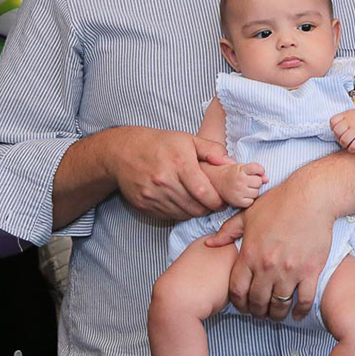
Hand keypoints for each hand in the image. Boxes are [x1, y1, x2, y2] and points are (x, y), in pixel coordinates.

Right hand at [104, 127, 229, 219]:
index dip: (217, 201)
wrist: (123, 151)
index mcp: (179, 163)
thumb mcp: (188, 139)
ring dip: (193, 211)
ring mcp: (152, 194)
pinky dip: (178, 212)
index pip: (204, 192)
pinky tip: (181, 202)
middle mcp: (164, 181)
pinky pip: (168, 216)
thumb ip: (212, 150)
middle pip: (195, 207)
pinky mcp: (143, 204)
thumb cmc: (160, 144)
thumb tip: (230, 163)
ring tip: (198, 202)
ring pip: (182, 214)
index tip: (222, 201)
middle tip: (212, 203)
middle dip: (207, 208)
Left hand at [205, 179, 333, 321]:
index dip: (238, 303)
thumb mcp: (248, 214)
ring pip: (279, 304)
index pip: (237, 290)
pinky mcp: (310, 270)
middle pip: (257, 301)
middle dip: (256, 311)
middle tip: (260, 313)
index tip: (243, 305)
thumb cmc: (280, 202)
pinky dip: (300, 311)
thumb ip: (228, 231)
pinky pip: (304, 299)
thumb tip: (210, 243)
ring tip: (276, 315)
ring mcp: (289, 270)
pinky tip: (298, 314)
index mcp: (250, 254)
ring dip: (276, 314)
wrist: (312, 197)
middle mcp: (267, 266)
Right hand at [215, 162, 265, 207]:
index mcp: (240, 170)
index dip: (260, 170)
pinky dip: (249, 199)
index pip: (257, 168)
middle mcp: (239, 181)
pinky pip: (251, 202)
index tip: (257, 172)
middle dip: (256, 181)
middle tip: (248, 181)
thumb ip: (256, 171)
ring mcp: (238, 192)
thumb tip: (267, 180)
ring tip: (245, 188)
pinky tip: (243, 195)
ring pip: (256, 193)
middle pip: (259, 182)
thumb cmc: (233, 174)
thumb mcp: (243, 168)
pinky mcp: (237, 201)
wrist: (216, 182)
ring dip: (253, 191)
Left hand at [329, 108, 354, 152]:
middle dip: (338, 137)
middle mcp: (351, 121)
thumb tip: (333, 132)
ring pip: (343, 141)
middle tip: (344, 138)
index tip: (340, 130)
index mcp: (346, 115)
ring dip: (344, 144)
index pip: (332, 122)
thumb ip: (341, 120)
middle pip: (337, 132)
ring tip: (349, 142)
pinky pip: (353, 147)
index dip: (333, 128)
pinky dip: (352, 149)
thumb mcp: (350, 113)